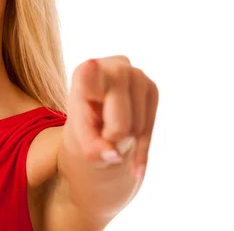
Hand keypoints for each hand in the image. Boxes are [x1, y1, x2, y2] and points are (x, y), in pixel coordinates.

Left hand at [64, 56, 158, 181]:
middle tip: (103, 133)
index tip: (90, 65)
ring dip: (126, 138)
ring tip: (113, 127)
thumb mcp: (81, 137)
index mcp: (84, 75)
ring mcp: (136, 74)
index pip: (88, 74)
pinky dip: (142, 151)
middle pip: (120, 123)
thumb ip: (91, 147)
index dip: (91, 72)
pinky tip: (136, 168)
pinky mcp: (152, 87)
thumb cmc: (87, 123)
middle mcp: (113, 68)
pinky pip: (150, 129)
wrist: (101, 118)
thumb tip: (115, 155)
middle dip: (113, 138)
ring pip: (137, 127)